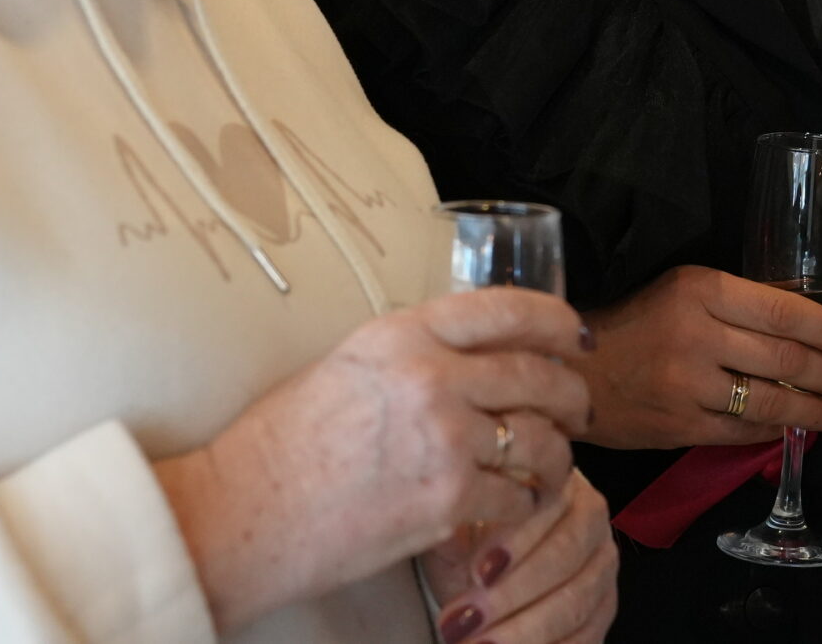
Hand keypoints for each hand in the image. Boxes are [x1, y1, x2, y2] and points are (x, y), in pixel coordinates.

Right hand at [155, 288, 591, 633]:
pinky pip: (518, 496)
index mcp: (402, 334)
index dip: (554, 319)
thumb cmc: (280, 446)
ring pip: (540, 439)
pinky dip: (524, 503)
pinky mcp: (448, 500)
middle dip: (572, 393)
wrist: (243, 512)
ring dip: (556, 454)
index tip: (575, 332)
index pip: (504, 308)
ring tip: (550, 464)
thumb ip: (410, 353)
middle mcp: (430, 377)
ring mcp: (444, 439)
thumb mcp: (347, 365)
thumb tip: (465, 355)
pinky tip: (513, 505)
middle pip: (539, 373)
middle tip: (578, 407)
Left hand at [422, 471, 617, 643]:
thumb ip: (457, 519)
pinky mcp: (603, 610)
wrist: (485, 575)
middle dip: (513, 594)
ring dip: (524, 631)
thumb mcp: (457, 524)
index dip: (514, 543)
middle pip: (565, 559)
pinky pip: (586, 637)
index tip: (477, 571)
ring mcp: (602, 569)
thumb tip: (446, 521)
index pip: (547, 510)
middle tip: (467, 618)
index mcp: (559, 484)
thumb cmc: (471, 542)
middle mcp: (592, 523)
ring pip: (575, 604)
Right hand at [573, 264, 821, 448]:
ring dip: (811, 407)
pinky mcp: (682, 426)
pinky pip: (744, 430)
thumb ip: (734, 305)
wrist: (573, 370)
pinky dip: (775, 429)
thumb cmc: (633, 324)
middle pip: (784, 356)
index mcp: (700, 290)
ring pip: (770, 398)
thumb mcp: (681, 291)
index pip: (782, 310)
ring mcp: (690, 385)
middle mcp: (698, 335)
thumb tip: (803, 327)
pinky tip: (791, 428)